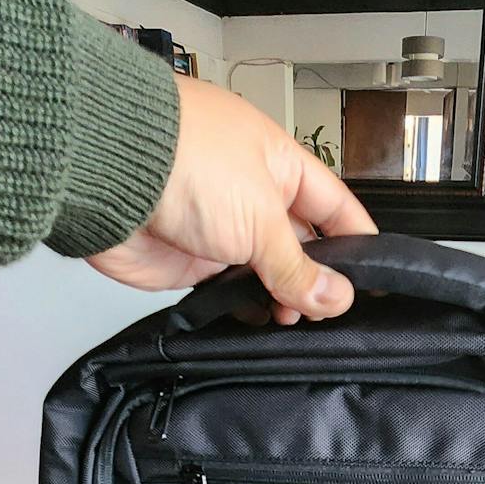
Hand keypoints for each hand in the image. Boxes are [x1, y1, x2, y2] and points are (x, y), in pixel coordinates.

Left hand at [88, 76, 375, 322]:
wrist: (107, 174)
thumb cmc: (182, 159)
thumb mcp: (261, 216)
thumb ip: (299, 265)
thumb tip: (335, 297)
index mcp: (281, 166)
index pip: (337, 209)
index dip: (359, 244)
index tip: (377, 283)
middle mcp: (254, 198)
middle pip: (303, 248)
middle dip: (318, 281)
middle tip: (326, 312)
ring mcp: (222, 231)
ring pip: (266, 276)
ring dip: (281, 301)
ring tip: (291, 320)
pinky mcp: (190, 263)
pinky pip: (229, 295)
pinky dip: (244, 311)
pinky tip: (258, 324)